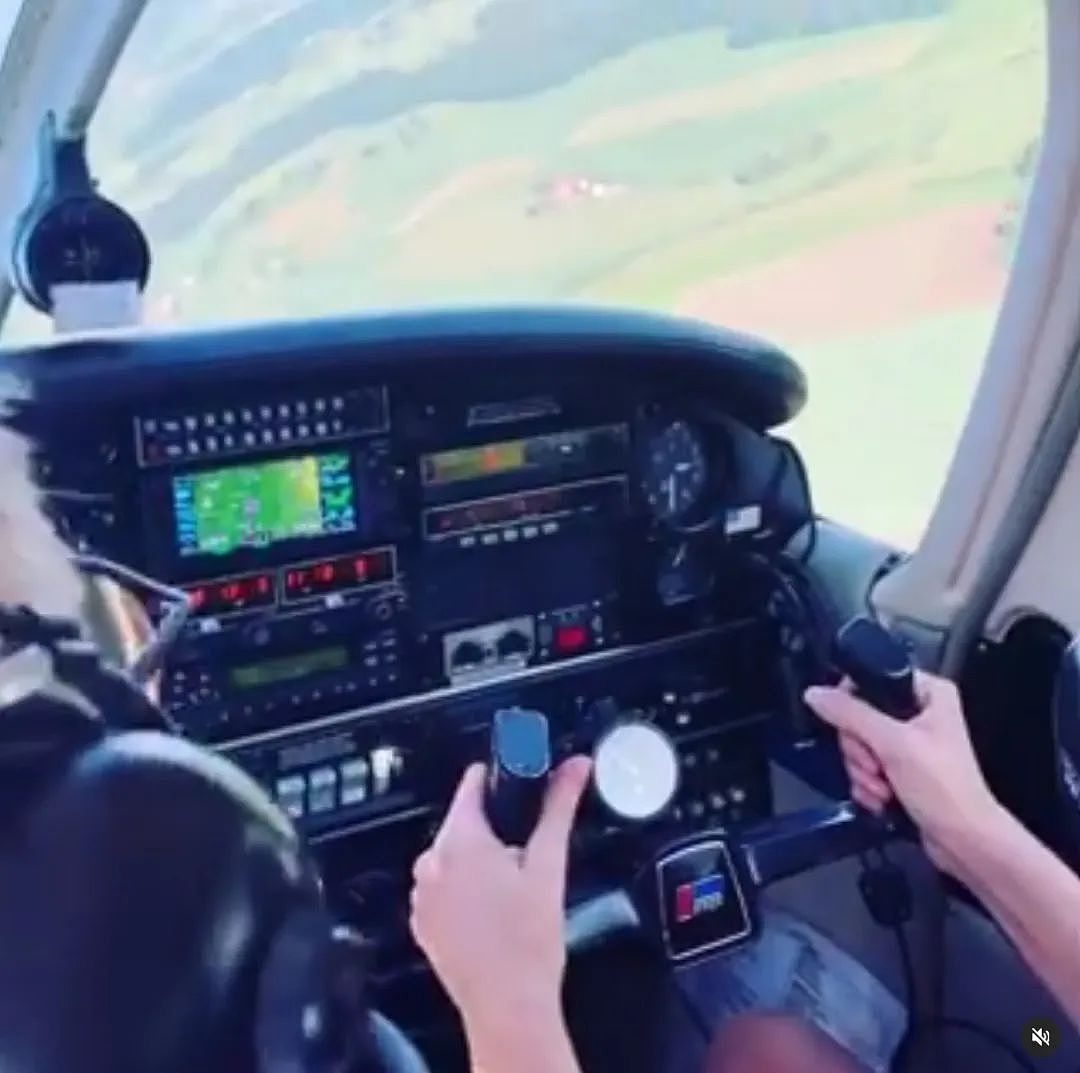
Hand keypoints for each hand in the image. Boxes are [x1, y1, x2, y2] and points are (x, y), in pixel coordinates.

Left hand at [410, 757, 591, 1039]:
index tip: (521, 789)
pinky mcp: (421, 922)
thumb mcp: (549, 863)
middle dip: (495, 831)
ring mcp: (420, 895)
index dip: (500, 781)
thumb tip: (575, 766)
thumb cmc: (529, 940)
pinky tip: (490, 914)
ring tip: (510, 892)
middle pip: (464, 822)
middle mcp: (430, 862)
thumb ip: (559, 806)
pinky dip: (463, 892)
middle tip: (525, 857)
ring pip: (453, 856)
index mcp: (459, 840)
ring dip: (478, 863)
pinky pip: (443, 888)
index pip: (472, 783)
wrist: (509, 1007)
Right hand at [804, 672, 998, 874]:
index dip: (854, 704)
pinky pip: (865, 766)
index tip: (857, 730)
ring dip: (863, 771)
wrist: (965, 842)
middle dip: (860, 749)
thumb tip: (814, 693)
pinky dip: (868, 784)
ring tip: (883, 788)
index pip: (871, 679)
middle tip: (876, 766)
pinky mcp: (900, 769)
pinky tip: (881, 799)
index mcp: (928, 692)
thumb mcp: (893, 744)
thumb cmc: (943, 788)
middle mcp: (919, 712)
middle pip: (859, 716)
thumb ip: (850, 714)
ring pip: (858, 744)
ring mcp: (909, 742)